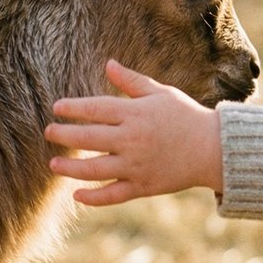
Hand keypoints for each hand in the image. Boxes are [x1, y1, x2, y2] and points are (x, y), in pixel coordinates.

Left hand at [45, 60, 223, 203]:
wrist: (214, 148)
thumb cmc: (186, 116)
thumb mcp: (161, 93)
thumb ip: (132, 81)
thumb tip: (108, 64)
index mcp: (136, 114)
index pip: (96, 109)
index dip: (73, 108)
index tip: (57, 108)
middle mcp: (133, 140)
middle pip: (88, 138)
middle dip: (64, 135)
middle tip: (48, 132)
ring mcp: (137, 166)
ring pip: (94, 170)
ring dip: (70, 169)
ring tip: (53, 165)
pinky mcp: (144, 187)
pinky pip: (113, 195)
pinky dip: (93, 198)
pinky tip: (77, 195)